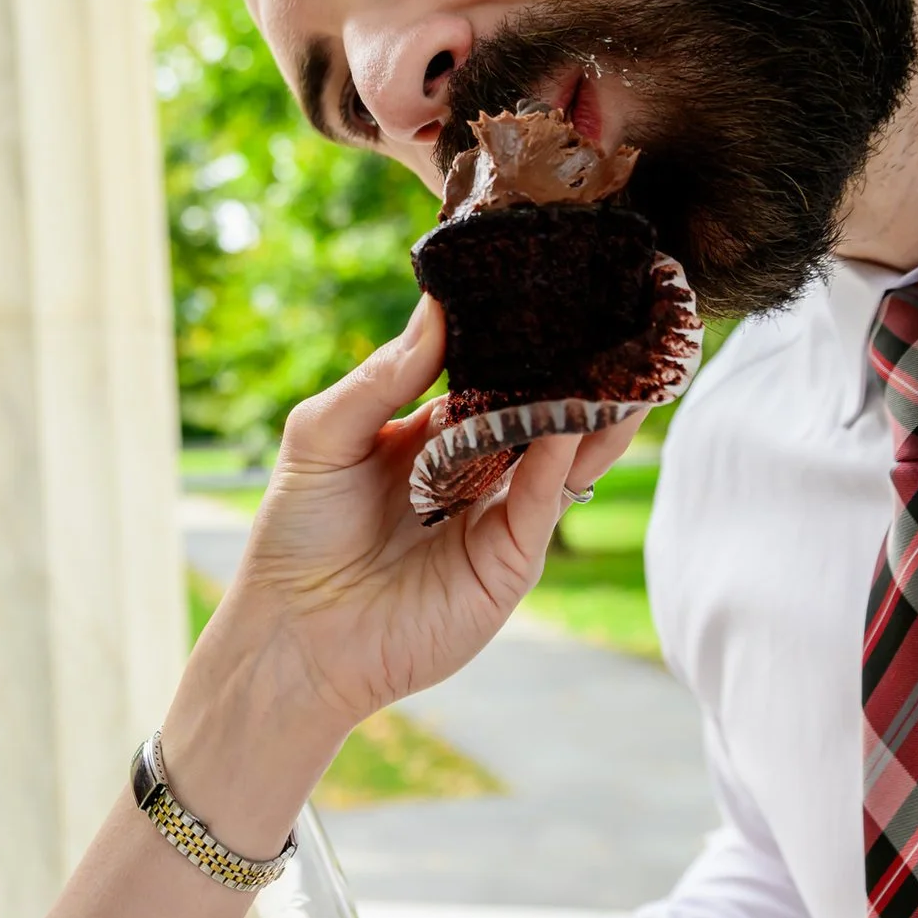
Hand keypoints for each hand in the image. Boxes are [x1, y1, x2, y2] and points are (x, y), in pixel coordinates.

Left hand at [188, 297, 648, 738]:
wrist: (292, 634)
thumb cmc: (296, 535)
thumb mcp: (324, 434)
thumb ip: (384, 375)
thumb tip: (438, 304)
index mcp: (432, 436)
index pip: (492, 374)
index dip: (521, 335)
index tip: (554, 283)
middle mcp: (475, 472)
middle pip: (540, 410)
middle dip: (577, 369)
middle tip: (617, 311)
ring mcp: (497, 517)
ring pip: (562, 455)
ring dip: (591, 412)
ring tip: (625, 364)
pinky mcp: (508, 562)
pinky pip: (541, 503)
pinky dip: (555, 463)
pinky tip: (565, 424)